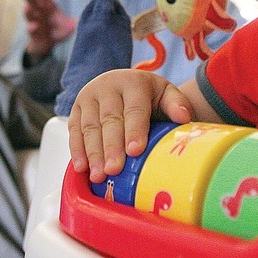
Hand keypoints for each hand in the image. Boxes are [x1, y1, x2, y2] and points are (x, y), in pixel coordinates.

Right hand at [21, 0, 76, 58]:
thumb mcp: (70, 25)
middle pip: (31, 2)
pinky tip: (34, 26)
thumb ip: (79, 20)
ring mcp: (35, 22)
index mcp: (48, 7)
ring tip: (28, 8)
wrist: (49, 44)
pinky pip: (31, 29)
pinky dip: (32, 27)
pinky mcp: (33, 33)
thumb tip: (94, 15)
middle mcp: (39, 12)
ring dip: (27, 12)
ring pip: (28, 15)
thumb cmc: (58, 30)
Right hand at [68, 68, 191, 182]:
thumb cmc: (148, 95)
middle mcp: (108, 87)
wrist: (124, 82)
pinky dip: (77, 150)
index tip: (135, 150)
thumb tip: (184, 117)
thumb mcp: (165, 93)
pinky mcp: (76, 108)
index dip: (135, 130)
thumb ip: (176, 104)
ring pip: (89, 126)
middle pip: (109, 120)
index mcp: (133, 83)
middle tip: (114, 170)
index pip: (134, 109)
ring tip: (98, 175)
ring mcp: (89, 97)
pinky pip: (74, 130)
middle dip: (111, 147)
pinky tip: (81, 168)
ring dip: (93, 153)